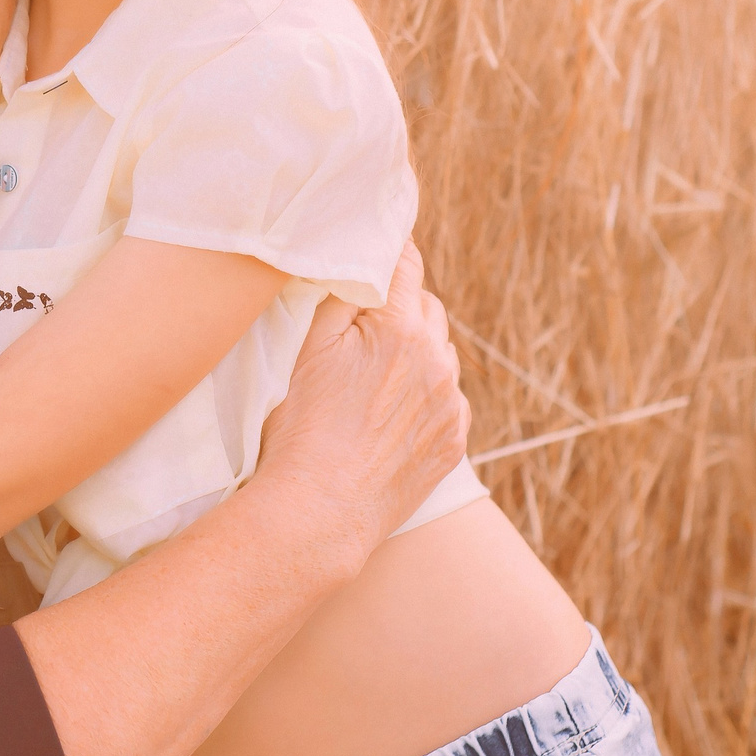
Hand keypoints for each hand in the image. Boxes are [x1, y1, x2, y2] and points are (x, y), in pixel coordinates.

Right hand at [252, 239, 468, 558]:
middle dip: (399, 305)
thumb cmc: (302, 428)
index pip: (406, 262)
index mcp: (399, 328)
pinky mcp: (454, 439)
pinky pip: (448, 396)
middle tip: (361, 323)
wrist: (322, 512)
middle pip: (426, 304)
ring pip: (440, 351)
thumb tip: (358, 259)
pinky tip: (388, 412)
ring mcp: (451, 402)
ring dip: (415, 349)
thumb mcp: (307, 347)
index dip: (390, 248)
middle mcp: (437, 360)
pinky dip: (426, 392)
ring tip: (372, 376)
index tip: (378, 244)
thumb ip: (339, 293)